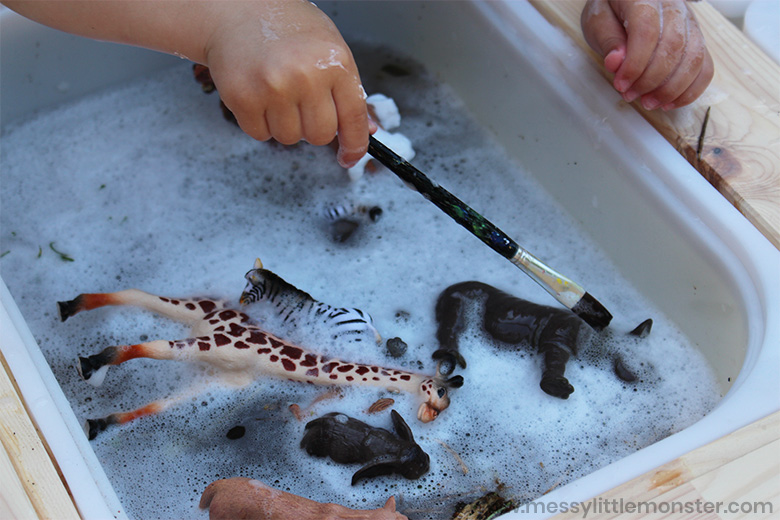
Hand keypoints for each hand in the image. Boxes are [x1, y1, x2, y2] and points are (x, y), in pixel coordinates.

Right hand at [203, 0, 374, 166]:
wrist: (237, 10)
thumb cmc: (287, 27)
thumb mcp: (330, 47)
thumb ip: (350, 90)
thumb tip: (367, 129)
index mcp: (335, 63)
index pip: (354, 119)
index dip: (354, 146)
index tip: (349, 157)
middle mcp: (307, 77)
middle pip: (320, 136)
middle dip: (313, 127)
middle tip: (302, 104)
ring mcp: (274, 89)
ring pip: (290, 138)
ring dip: (286, 124)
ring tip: (279, 93)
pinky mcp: (244, 98)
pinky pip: (260, 134)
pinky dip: (261, 123)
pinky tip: (260, 95)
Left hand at [581, 0, 713, 109]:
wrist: (629, 3)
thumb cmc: (612, 12)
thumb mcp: (598, 21)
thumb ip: (607, 40)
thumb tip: (616, 62)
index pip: (647, 31)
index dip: (635, 64)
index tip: (621, 84)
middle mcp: (674, 8)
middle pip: (674, 46)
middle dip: (651, 80)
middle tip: (630, 95)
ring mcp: (690, 23)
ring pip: (694, 58)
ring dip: (671, 88)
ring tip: (649, 102)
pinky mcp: (697, 40)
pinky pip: (705, 67)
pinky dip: (690, 90)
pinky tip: (669, 102)